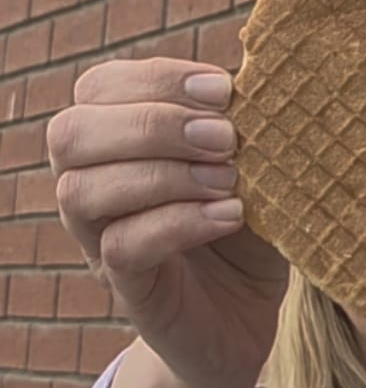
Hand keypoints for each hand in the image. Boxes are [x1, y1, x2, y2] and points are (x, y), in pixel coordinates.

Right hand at [47, 58, 287, 387]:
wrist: (247, 317)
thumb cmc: (247, 228)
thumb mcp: (253, 166)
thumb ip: (246, 122)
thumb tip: (271, 70)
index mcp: (116, 142)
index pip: (99, 87)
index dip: (157, 79)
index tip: (224, 89)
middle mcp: (92, 185)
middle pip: (72, 133)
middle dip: (152, 124)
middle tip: (225, 137)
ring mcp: (100, 240)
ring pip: (84, 190)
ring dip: (165, 174)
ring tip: (231, 180)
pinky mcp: (127, 287)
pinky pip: (122, 246)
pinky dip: (179, 222)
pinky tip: (231, 215)